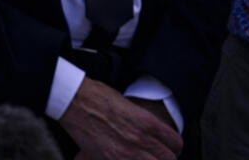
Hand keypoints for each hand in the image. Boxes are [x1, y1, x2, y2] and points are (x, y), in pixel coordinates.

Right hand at [60, 78, 181, 159]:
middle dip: (165, 158)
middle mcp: (141, 139)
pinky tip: (126, 157)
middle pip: (168, 159)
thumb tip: (150, 131)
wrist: (73, 100)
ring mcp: (127, 152)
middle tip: (158, 155)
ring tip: (144, 157)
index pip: (175, 142)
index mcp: (148, 122)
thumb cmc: (95, 96)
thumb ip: (142, 121)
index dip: (174, 146)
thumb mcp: (127, 104)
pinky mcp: (110, 159)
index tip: (169, 147)